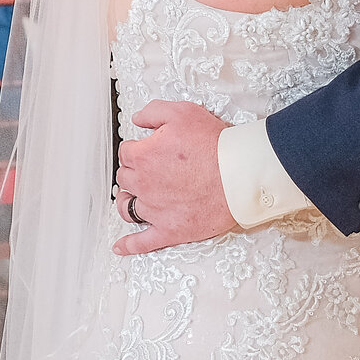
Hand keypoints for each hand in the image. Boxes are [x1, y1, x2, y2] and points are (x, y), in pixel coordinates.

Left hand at [113, 101, 235, 254]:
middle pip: (125, 178)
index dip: (137, 149)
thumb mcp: (182, 112)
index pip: (126, 152)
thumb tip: (137, 120)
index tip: (147, 149)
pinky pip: (143, 242)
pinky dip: (129, 246)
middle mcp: (144, 184)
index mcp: (143, 156)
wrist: (240, 175)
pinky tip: (120, 247)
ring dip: (127, 201)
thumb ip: (153, 112)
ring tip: (131, 198)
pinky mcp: (170, 230)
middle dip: (133, 172)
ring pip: (128, 207)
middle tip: (148, 169)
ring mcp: (155, 210)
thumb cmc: (216, 145)